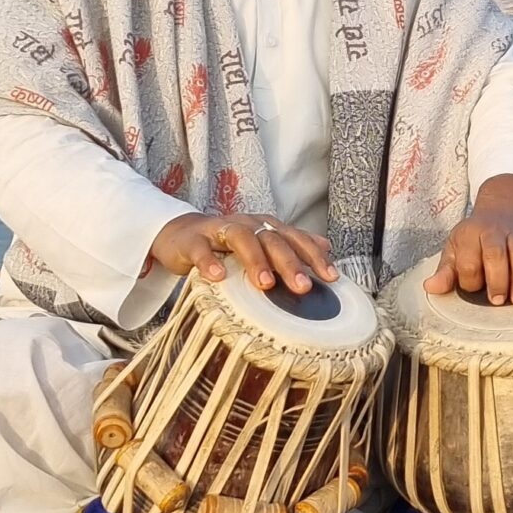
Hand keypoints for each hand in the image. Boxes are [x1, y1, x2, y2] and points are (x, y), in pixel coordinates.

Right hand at [148, 212, 335, 296]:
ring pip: (241, 239)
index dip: (314, 256)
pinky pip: (201, 249)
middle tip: (303, 287)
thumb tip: (327, 246)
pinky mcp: (192, 240)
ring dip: (255, 260)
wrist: (181, 235)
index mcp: (266, 227)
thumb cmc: (226, 245)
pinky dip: (209, 262)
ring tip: (265, 284)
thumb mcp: (261, 243)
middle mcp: (247, 225)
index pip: (295, 238)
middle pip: (272, 239)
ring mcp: (218, 230)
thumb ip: (292, 245)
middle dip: (290, 263)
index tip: (332, 278)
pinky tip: (217, 277)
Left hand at [427, 176, 512, 306]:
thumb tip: (431, 288)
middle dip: (498, 280)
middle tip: (498, 301)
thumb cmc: (476, 235)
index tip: (473, 289)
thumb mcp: (456, 247)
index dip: (470, 280)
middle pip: (496, 254)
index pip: (469, 260)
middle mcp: (495, 231)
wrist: (503, 206)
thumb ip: (446, 270)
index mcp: (470, 234)